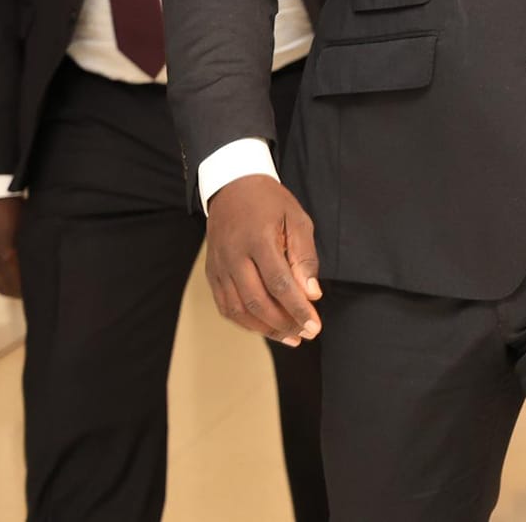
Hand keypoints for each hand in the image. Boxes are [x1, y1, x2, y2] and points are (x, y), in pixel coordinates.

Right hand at [204, 174, 322, 345]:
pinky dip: (245, 322)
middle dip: (284, 323)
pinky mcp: (211, 273)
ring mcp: (219, 266)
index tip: (314, 327)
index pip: (280, 284)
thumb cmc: (271, 204)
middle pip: (257, 302)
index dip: (298, 309)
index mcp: (258, 240)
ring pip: (238, 309)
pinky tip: (265, 327)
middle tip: (306, 334)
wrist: (232, 187)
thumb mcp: (297, 219)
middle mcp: (234, 256)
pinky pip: (225, 306)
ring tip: (290, 337)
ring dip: (265, 328)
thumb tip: (312, 293)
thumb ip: (305, 256)